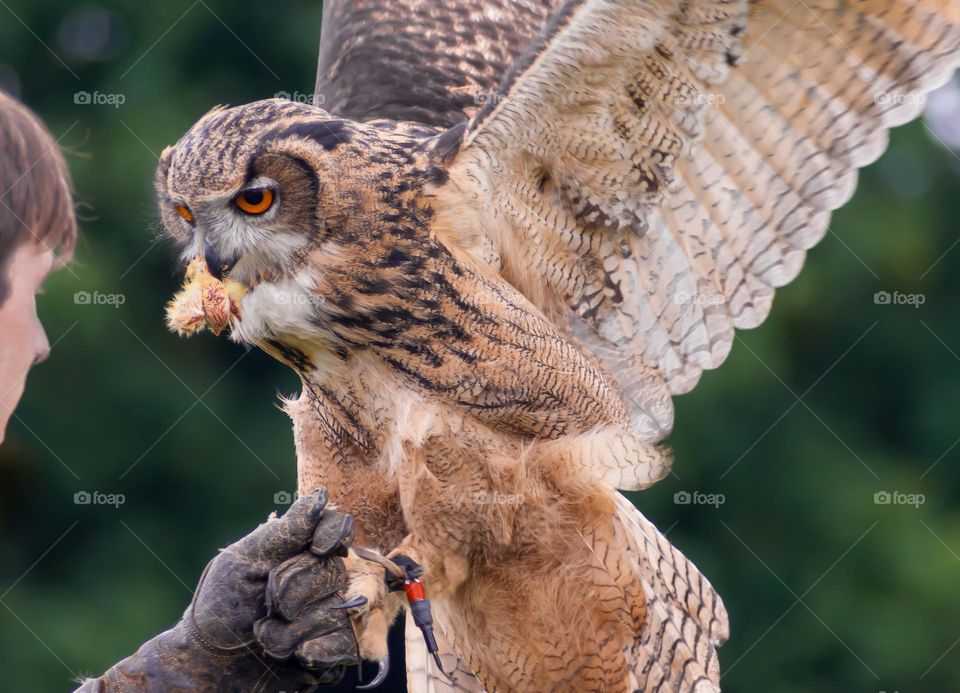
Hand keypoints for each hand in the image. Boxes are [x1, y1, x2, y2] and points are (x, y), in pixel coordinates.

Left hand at [78, 489, 359, 691]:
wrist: (209, 666)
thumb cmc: (221, 608)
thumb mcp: (245, 561)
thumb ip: (286, 530)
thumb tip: (323, 496)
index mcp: (301, 550)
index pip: (338, 527)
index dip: (334, 534)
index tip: (317, 547)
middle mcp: (323, 578)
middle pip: (333, 570)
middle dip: (291, 590)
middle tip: (265, 604)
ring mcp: (333, 614)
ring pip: (337, 610)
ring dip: (292, 628)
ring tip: (266, 634)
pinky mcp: (336, 650)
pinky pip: (345, 643)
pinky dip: (315, 651)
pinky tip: (295, 656)